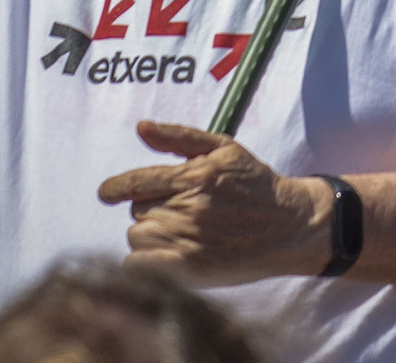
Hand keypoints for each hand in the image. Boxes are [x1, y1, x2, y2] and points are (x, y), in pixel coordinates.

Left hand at [98, 121, 326, 284]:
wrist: (289, 225)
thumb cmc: (253, 183)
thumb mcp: (223, 148)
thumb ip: (179, 137)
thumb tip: (141, 127)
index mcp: (195, 175)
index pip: (138, 181)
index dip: (117, 188)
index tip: (106, 193)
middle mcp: (190, 206)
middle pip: (138, 210)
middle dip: (152, 209)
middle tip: (179, 213)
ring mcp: (189, 239)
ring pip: (138, 236)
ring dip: (150, 235)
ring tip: (180, 234)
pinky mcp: (190, 268)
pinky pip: (138, 265)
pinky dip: (143, 262)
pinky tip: (165, 256)